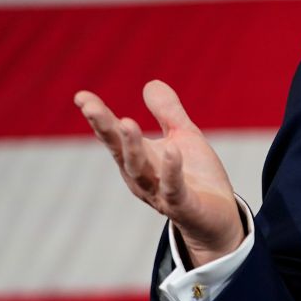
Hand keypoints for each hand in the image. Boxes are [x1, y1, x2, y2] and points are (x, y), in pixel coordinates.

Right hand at [75, 80, 244, 266]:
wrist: (218, 218)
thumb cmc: (196, 178)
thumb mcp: (184, 137)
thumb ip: (168, 113)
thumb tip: (150, 83)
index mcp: (139, 159)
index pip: (114, 136)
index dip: (98, 117)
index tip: (81, 96)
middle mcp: (142, 177)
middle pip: (119, 150)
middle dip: (105, 128)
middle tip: (91, 106)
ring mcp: (159, 193)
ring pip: (139, 170)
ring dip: (132, 147)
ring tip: (127, 122)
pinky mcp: (182, 206)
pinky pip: (173, 188)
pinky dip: (171, 170)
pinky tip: (171, 151)